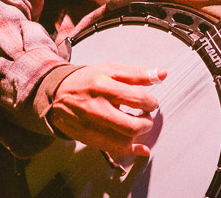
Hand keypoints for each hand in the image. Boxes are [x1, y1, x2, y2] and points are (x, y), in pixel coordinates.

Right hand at [47, 61, 166, 157]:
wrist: (57, 94)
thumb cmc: (88, 80)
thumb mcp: (111, 69)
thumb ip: (138, 74)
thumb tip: (163, 74)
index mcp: (103, 86)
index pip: (137, 99)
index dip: (151, 102)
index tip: (150, 102)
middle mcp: (96, 108)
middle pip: (132, 126)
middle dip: (147, 123)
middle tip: (146, 115)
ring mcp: (91, 126)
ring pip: (124, 141)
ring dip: (139, 135)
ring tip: (139, 124)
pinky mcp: (88, 139)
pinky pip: (114, 150)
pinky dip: (132, 151)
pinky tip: (141, 148)